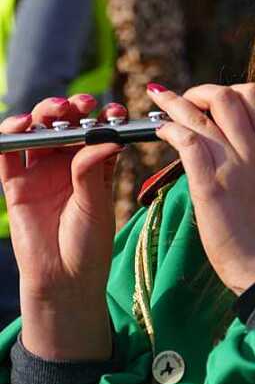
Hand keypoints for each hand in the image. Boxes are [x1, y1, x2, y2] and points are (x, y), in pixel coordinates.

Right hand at [0, 95, 124, 359]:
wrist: (64, 278)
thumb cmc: (89, 243)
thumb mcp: (96, 203)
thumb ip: (92, 170)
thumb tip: (106, 138)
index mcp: (95, 165)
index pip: (99, 131)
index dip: (105, 117)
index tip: (116, 111)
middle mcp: (67, 165)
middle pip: (66, 125)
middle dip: (73, 108)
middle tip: (80, 105)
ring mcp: (41, 173)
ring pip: (38, 133)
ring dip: (44, 115)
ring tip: (55, 110)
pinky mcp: (16, 185)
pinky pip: (9, 155)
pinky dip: (11, 135)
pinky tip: (20, 125)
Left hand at [149, 83, 254, 294]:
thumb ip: (251, 155)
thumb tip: (226, 139)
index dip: (231, 90)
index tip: (212, 101)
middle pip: (227, 96)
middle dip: (200, 92)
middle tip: (184, 101)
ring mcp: (233, 164)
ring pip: (204, 113)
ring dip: (175, 103)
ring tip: (160, 101)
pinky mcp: (210, 184)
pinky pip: (188, 141)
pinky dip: (169, 129)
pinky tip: (159, 132)